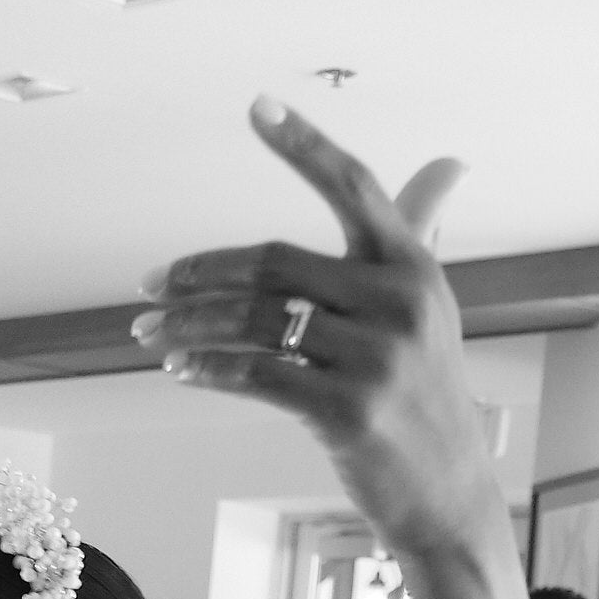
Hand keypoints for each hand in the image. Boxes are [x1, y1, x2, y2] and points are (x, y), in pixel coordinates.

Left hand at [133, 101, 504, 557]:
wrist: (449, 492)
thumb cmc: (427, 392)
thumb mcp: (430, 308)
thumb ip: (421, 233)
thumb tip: (451, 163)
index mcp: (414, 267)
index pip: (355, 188)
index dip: (304, 145)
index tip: (257, 106)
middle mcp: (400, 303)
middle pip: (276, 264)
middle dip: (200, 272)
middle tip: (149, 285)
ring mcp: (377, 359)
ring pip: (256, 322)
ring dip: (188, 324)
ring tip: (147, 332)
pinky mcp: (348, 412)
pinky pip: (256, 376)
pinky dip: (207, 368)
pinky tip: (178, 367)